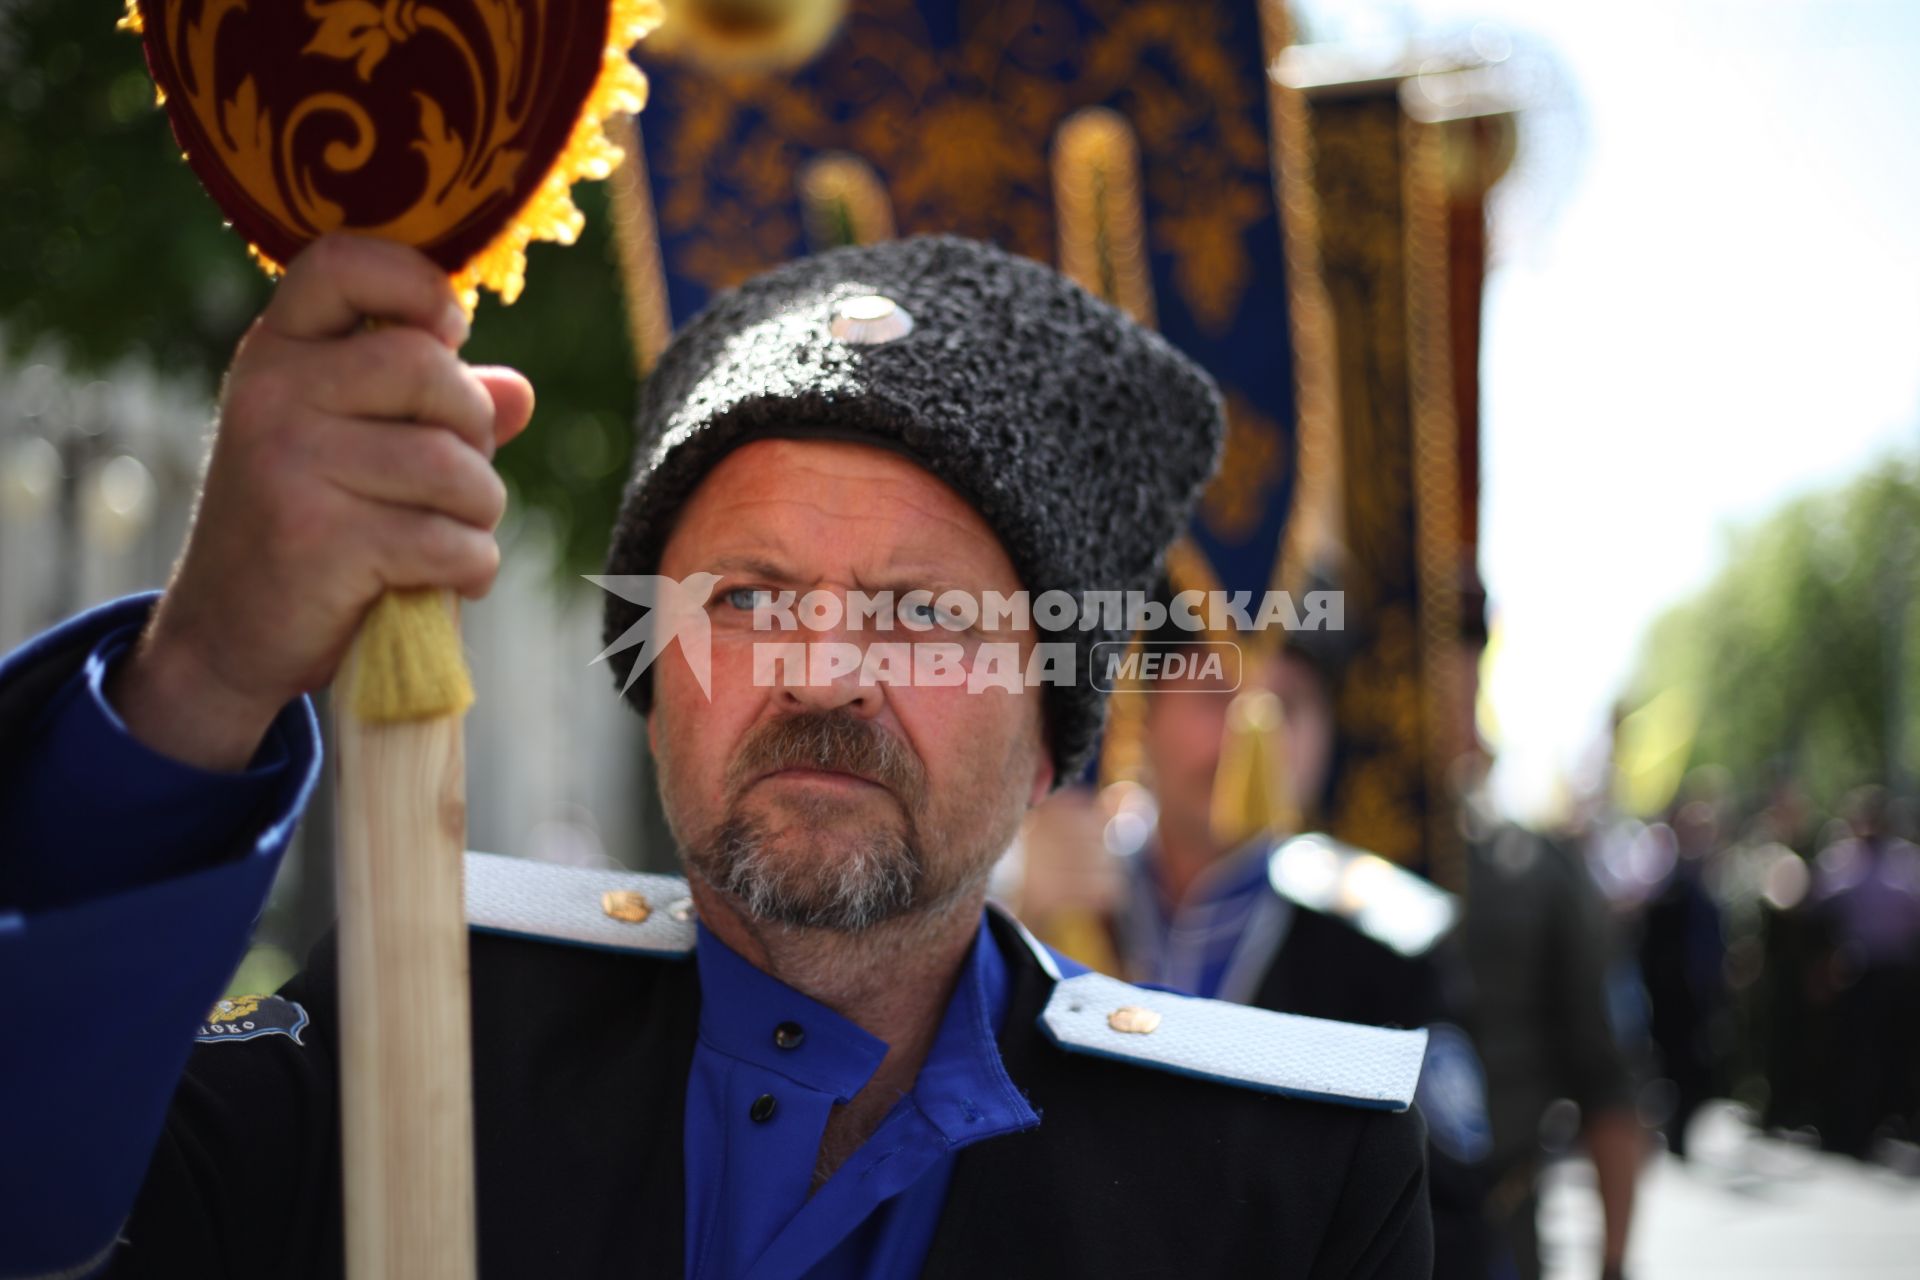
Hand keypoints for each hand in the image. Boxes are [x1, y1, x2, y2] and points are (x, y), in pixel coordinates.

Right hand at [108, 235, 535, 770]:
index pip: (341, 261)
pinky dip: (470, 568)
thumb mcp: (356, 448)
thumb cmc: (312, 525)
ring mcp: (288, 462)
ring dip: (480, 512)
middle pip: (429, 370)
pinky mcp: (318, 538)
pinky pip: (449, 541)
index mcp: (278, 351)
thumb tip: (519, 390)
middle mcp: (273, 393)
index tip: (448, 332)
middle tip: (459, 477)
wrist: (228, 633)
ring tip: (452, 534)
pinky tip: (444, 580)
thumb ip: (434, 411)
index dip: (416, 284)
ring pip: (452, 465)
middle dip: (474, 431)